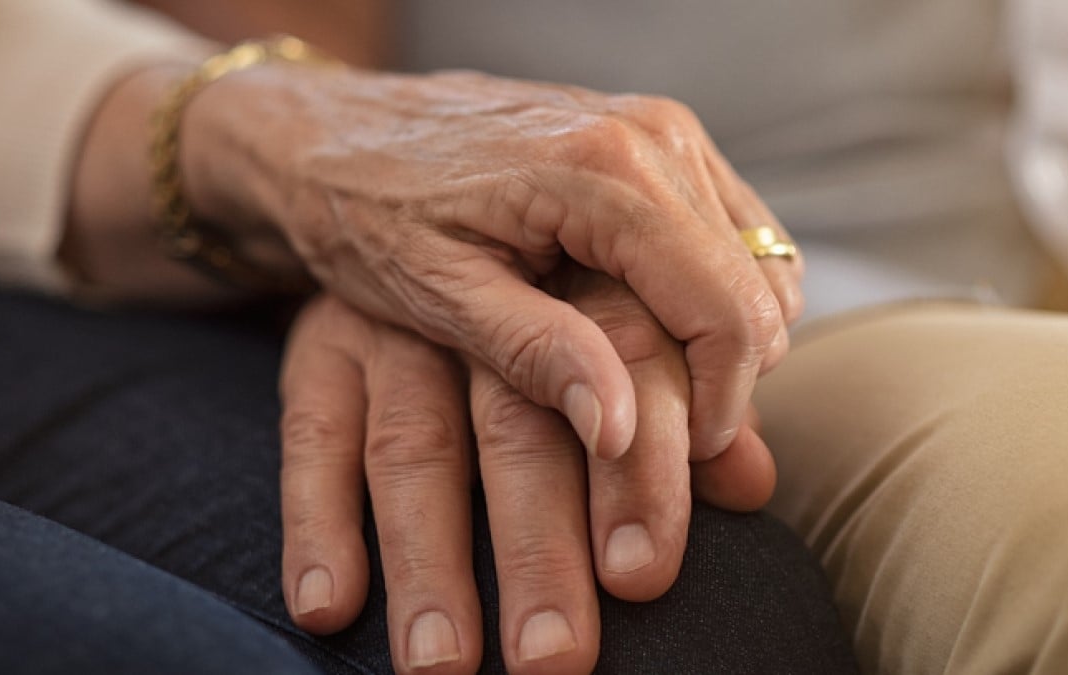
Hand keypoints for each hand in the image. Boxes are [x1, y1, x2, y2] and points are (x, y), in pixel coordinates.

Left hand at [188, 65, 802, 463]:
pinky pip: (730, 235)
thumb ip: (536, 354)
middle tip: (654, 437)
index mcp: (604, 172)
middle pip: (754, 291)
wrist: (333, 132)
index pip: (727, 311)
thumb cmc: (369, 211)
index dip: (722, 404)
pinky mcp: (656, 141)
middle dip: (724, 380)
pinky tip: (642, 329)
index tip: (681, 461)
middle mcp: (653, 135)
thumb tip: (622, 429)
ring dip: (718, 340)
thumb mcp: (437, 295)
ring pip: (754, 265)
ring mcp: (661, 131)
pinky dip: (708, 296)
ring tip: (638, 383)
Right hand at [278, 278, 774, 672]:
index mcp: (581, 268)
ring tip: (441, 662)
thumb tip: (755, 484)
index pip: (627, 369)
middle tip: (556, 660)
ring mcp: (395, 320)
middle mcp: (485, 288)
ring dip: (427, 561)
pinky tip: (327, 606)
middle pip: (517, 428)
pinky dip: (316, 521)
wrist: (405, 190)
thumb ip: (677, 393)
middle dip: (539, 548)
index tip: (644, 576)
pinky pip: (311, 433)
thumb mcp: (615, 312)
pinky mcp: (322, 341)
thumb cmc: (543, 269)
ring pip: (413, 445)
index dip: (643, 475)